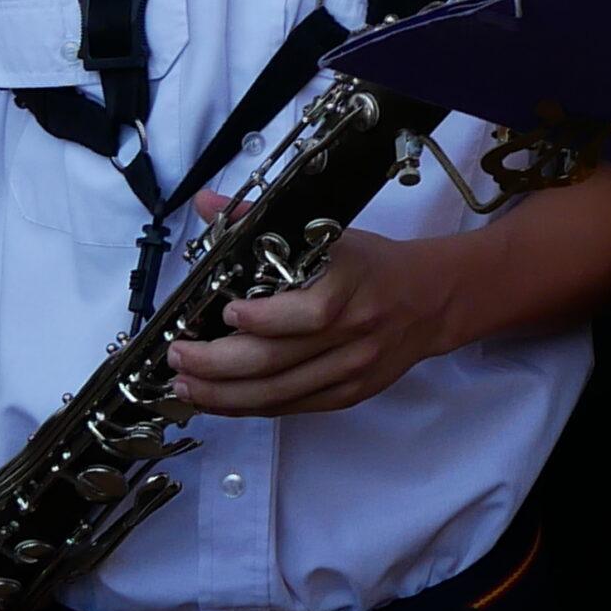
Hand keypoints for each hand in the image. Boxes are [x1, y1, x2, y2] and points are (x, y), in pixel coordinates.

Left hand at [164, 204, 458, 415]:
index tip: (225, 313)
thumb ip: (261, 222)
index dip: (262, 320)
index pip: (308, 312)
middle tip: (179, 357)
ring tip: (186, 386)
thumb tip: (206, 203)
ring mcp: (352, 368)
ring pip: (279, 393)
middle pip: (279, 360)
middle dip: (219, 364)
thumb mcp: (328, 232)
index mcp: (350, 282)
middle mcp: (354, 330)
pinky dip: (252, 406)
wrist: (432, 300)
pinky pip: (293, 407)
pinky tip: (221, 400)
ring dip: (225, 394)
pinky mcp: (349, 393)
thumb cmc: (373, 264)